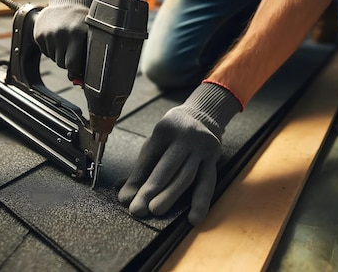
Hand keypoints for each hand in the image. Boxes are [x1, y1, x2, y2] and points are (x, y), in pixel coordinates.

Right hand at [33, 0, 98, 80]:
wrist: (65, 4)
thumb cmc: (82, 24)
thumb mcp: (89, 36)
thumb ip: (87, 57)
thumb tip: (78, 81)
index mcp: (77, 34)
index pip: (72, 65)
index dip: (76, 69)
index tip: (79, 68)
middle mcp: (61, 33)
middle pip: (62, 64)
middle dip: (68, 61)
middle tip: (73, 49)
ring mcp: (48, 33)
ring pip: (54, 59)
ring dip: (60, 54)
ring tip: (66, 41)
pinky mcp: (38, 34)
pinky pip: (45, 52)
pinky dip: (51, 49)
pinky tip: (57, 38)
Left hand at [118, 82, 241, 224]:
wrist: (201, 118)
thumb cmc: (171, 138)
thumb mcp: (154, 146)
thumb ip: (140, 171)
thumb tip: (124, 197)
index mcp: (165, 129)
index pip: (149, 159)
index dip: (137, 181)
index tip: (126, 200)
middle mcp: (186, 136)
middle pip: (167, 167)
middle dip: (151, 190)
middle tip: (138, 210)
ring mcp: (202, 147)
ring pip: (186, 176)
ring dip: (171, 196)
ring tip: (156, 211)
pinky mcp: (213, 158)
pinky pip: (207, 182)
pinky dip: (200, 202)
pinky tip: (194, 218)